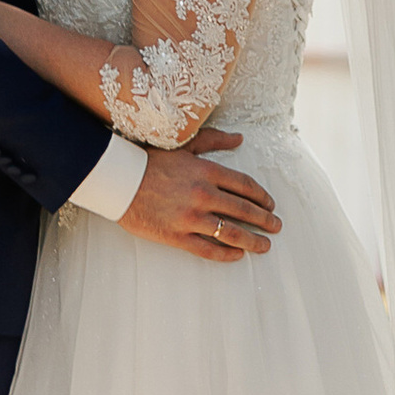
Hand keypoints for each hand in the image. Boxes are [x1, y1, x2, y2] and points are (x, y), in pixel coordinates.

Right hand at [121, 133, 280, 263]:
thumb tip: (240, 138)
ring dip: (252, 241)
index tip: (271, 204)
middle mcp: (203, 194)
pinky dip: (225, 254)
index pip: (245, 186)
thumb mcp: (184, 145)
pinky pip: (208, 249)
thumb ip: (214, 140)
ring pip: (231, 233)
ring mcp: (191, 217)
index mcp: (207, 171)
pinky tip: (237, 255)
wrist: (118, 180)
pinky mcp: (177, 235)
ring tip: (264, 246)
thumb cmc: (150, 160)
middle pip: (244, 210)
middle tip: (276, 226)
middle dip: (265, 220)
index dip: (262, 197)